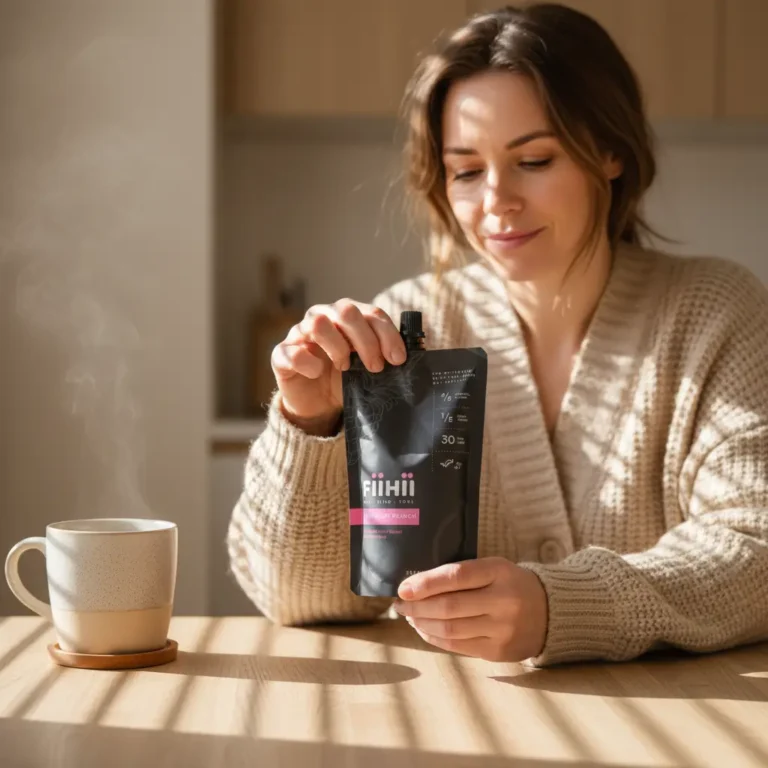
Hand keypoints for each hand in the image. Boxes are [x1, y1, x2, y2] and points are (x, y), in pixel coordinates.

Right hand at [271, 299, 406, 435]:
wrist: (318, 405)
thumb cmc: (346, 380)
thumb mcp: (369, 368)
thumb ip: (387, 356)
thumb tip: (419, 354)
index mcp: (348, 318)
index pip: (371, 313)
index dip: (386, 334)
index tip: (397, 359)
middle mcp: (324, 318)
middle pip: (345, 310)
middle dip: (366, 339)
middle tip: (375, 366)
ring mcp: (300, 334)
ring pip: (317, 322)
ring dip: (337, 346)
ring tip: (346, 368)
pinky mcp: (282, 355)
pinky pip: (290, 351)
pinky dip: (306, 362)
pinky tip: (316, 373)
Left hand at [393, 557, 547, 661]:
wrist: (550, 611)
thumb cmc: (510, 584)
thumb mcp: (494, 568)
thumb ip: (462, 574)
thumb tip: (417, 585)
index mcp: (499, 571)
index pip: (456, 576)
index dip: (426, 583)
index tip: (403, 588)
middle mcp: (503, 601)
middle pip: (449, 606)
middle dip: (417, 606)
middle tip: (400, 604)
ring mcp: (502, 629)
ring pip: (450, 629)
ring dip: (422, 623)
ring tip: (409, 617)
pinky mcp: (499, 651)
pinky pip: (458, 646)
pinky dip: (435, 638)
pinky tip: (424, 630)